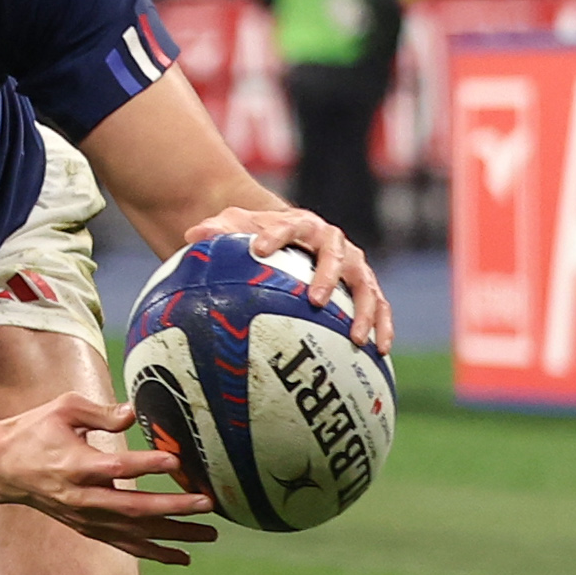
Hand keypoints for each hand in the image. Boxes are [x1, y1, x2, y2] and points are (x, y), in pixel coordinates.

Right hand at [0, 393, 219, 565]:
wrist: (1, 467)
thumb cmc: (34, 431)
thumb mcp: (62, 409)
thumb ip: (100, 412)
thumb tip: (135, 412)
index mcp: (73, 464)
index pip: (115, 467)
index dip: (145, 465)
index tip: (175, 459)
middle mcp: (81, 497)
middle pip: (132, 508)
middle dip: (172, 507)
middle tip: (206, 502)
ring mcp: (85, 517)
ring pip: (135, 532)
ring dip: (173, 533)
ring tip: (209, 531)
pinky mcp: (88, 527)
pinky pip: (126, 545)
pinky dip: (155, 553)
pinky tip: (184, 556)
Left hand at [183, 205, 392, 352]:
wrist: (287, 238)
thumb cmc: (258, 235)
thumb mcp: (236, 228)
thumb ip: (218, 230)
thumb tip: (192, 234)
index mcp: (301, 224)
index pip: (288, 226)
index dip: (274, 236)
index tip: (256, 249)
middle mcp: (333, 242)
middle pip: (335, 255)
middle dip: (328, 277)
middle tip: (315, 301)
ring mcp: (353, 264)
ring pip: (365, 285)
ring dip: (364, 310)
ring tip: (357, 338)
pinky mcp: (364, 285)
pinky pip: (380, 306)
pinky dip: (383, 325)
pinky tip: (380, 350)